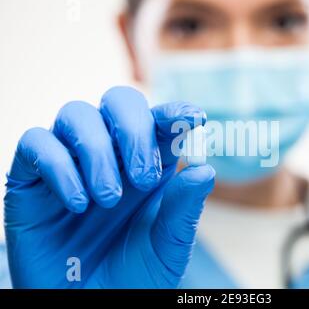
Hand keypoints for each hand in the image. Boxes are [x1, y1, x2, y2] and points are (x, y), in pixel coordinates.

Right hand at [4, 86, 214, 287]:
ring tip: (108, 199)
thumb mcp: (167, 246)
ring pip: (77, 114)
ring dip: (96, 152)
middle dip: (133, 130)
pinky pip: (37, 144)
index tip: (193, 118)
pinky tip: (78, 204)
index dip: (175, 112)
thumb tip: (205, 170)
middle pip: (119, 102)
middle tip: (144, 178)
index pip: (160, 121)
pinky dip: (59, 166)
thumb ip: (184, 208)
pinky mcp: (32, 179)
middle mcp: (111, 154)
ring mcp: (71, 162)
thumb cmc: (134, 277)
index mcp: (149, 163)